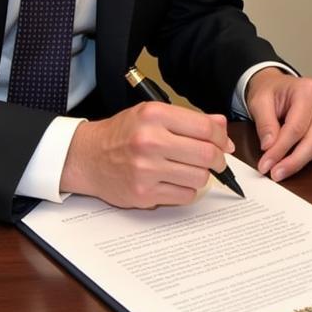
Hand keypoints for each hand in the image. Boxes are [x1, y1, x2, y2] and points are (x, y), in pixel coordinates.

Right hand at [61, 103, 233, 207]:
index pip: (205, 127)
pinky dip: (186, 190)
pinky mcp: (143, 193)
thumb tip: (222, 129)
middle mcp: (150, 141)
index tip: (224, 143)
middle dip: (218, 159)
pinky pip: (184, 196)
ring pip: (199, 178)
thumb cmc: (123, 134)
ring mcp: (146, 170)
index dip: (221, 137)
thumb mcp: (153, 114)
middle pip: (206, 154)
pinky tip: (175, 181)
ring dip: (202, 176)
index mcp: (154, 115)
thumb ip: (189, 119)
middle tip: (217, 160)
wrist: (87, 157)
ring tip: (190, 169)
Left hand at [245, 68, 311, 180]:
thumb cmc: (271, 91)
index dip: (281, 150)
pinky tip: (292, 160)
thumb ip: (265, 123)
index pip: (296, 127)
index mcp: (308, 88)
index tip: (266, 164)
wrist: (279, 86)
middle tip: (275, 173)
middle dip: (293, 161)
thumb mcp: (259, 102)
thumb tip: (269, 146)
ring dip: (300, 161)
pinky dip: (307, 156)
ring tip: (280, 169)